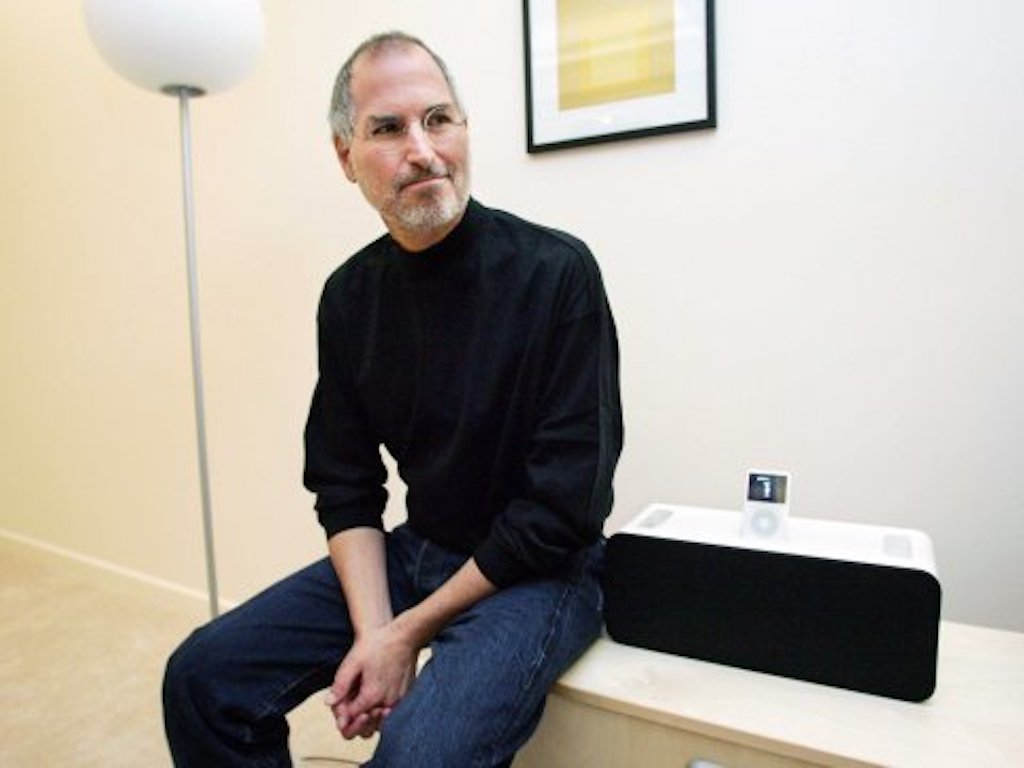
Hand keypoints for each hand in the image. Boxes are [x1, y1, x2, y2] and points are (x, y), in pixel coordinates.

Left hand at [325, 621, 418, 738]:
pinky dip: (382, 713)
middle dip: (355, 722)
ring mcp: (399, 701)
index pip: (351, 718)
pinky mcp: (407, 697)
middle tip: (351, 707)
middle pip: (367, 729)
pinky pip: (392, 714)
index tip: (342, 702)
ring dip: (370, 720)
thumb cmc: (378, 645)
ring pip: (380, 724)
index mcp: (372, 696)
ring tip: (364, 704)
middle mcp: (387, 703)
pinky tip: (377, 699)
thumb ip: (340, 685)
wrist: (404, 636)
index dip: (343, 714)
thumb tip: (329, 703)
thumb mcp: (352, 662)